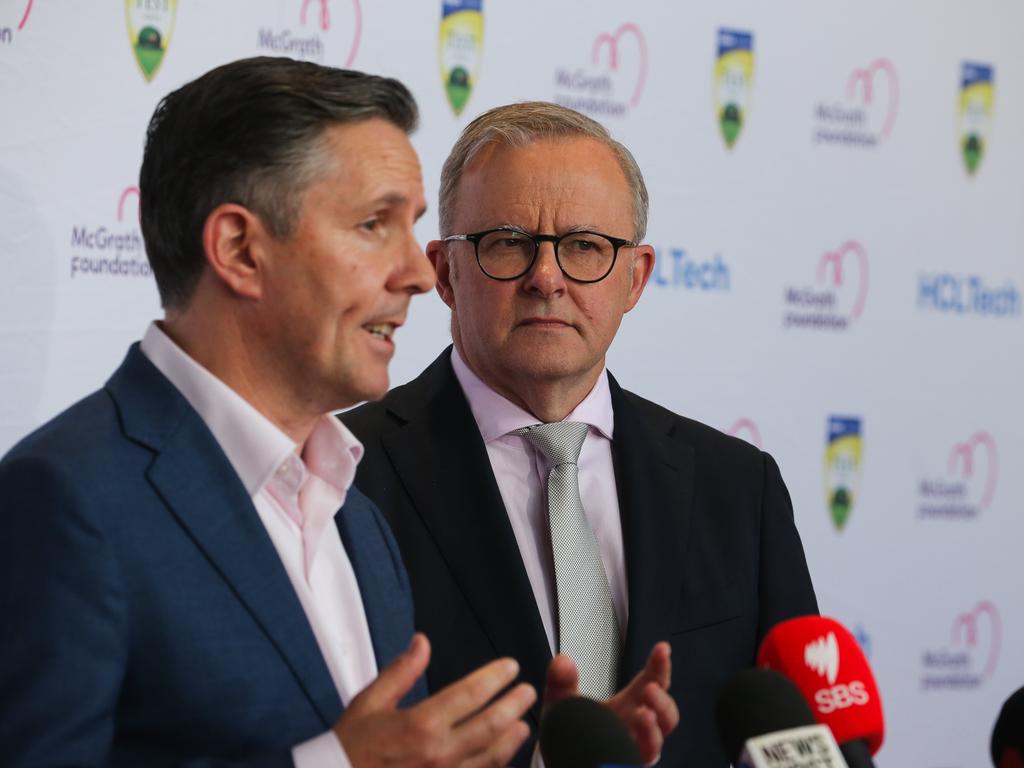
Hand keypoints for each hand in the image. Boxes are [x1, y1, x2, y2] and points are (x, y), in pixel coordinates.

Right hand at [335, 633, 536, 767]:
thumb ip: (401, 671)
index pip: (470, 694)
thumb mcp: (370, 702)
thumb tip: (422, 642)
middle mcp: (439, 752)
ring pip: (491, 758)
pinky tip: (501, 759)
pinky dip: (494, 767)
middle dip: (514, 705)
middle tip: (527, 692)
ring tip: (523, 725)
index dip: (495, 677)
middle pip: (490, 725)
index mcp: (421, 724)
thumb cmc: (351, 746)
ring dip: (511, 739)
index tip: (510, 667)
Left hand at [542, 642, 677, 764]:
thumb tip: (563, 661)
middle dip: (663, 701)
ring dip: (654, 730)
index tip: (662, 649)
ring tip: (644, 716)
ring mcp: (633, 749)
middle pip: (666, 714)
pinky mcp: (625, 763)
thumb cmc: (570, 727)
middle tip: (651, 689)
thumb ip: (561, 679)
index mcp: (631, 703)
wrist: (561, 756)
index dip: (660, 666)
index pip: (654, 681)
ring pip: (657, 743)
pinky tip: (629, 746)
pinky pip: (638, 761)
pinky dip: (637, 753)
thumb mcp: (562, 698)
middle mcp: (637, 726)